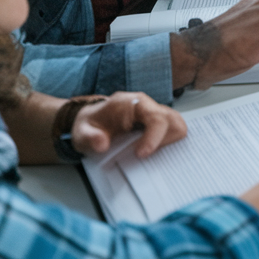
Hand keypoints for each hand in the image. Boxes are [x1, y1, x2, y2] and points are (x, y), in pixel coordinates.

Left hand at [72, 92, 187, 158]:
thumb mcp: (81, 132)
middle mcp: (148, 106)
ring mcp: (155, 114)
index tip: (141, 155)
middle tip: (147, 156)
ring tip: (151, 155)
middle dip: (166, 141)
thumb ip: (90, 137)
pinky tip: (156, 155)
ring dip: (170, 143)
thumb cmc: (90, 125)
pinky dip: (170, 145)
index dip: (154, 137)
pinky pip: (173, 132)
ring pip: (178, 125)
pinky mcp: (158, 124)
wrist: (91, 121)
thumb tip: (102, 144)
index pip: (156, 117)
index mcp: (132, 103)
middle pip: (174, 120)